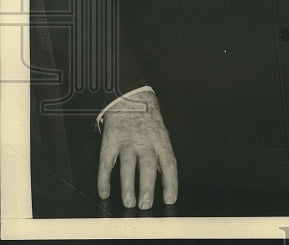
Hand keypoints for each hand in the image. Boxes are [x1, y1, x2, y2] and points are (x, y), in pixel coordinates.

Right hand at [98, 89, 177, 209]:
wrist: (131, 99)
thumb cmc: (149, 122)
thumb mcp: (161, 136)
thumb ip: (161, 157)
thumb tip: (166, 182)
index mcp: (161, 141)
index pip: (168, 163)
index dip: (170, 182)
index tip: (170, 199)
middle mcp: (145, 142)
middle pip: (147, 166)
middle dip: (147, 187)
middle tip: (146, 205)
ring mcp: (127, 142)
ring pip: (127, 166)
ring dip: (127, 186)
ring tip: (129, 202)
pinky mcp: (110, 142)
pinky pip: (106, 163)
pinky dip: (104, 180)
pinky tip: (104, 193)